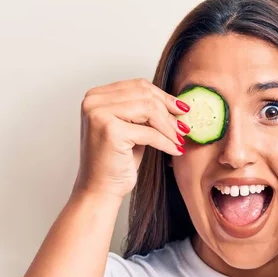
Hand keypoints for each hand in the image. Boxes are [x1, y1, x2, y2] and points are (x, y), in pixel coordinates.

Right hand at [73, 78, 190, 199]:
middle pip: (144, 95)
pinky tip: (175, 150)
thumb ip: (144, 111)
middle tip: (184, 125)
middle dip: (169, 111)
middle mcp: (93, 102)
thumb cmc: (115, 162)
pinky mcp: (111, 131)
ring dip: (169, 126)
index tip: (181, 108)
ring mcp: (100, 115)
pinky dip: (166, 142)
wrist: (99, 190)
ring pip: (149, 110)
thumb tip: (176, 102)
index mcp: (95, 96)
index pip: (137, 85)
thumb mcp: (130, 129)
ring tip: (179, 138)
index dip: (163, 96)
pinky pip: (150, 132)